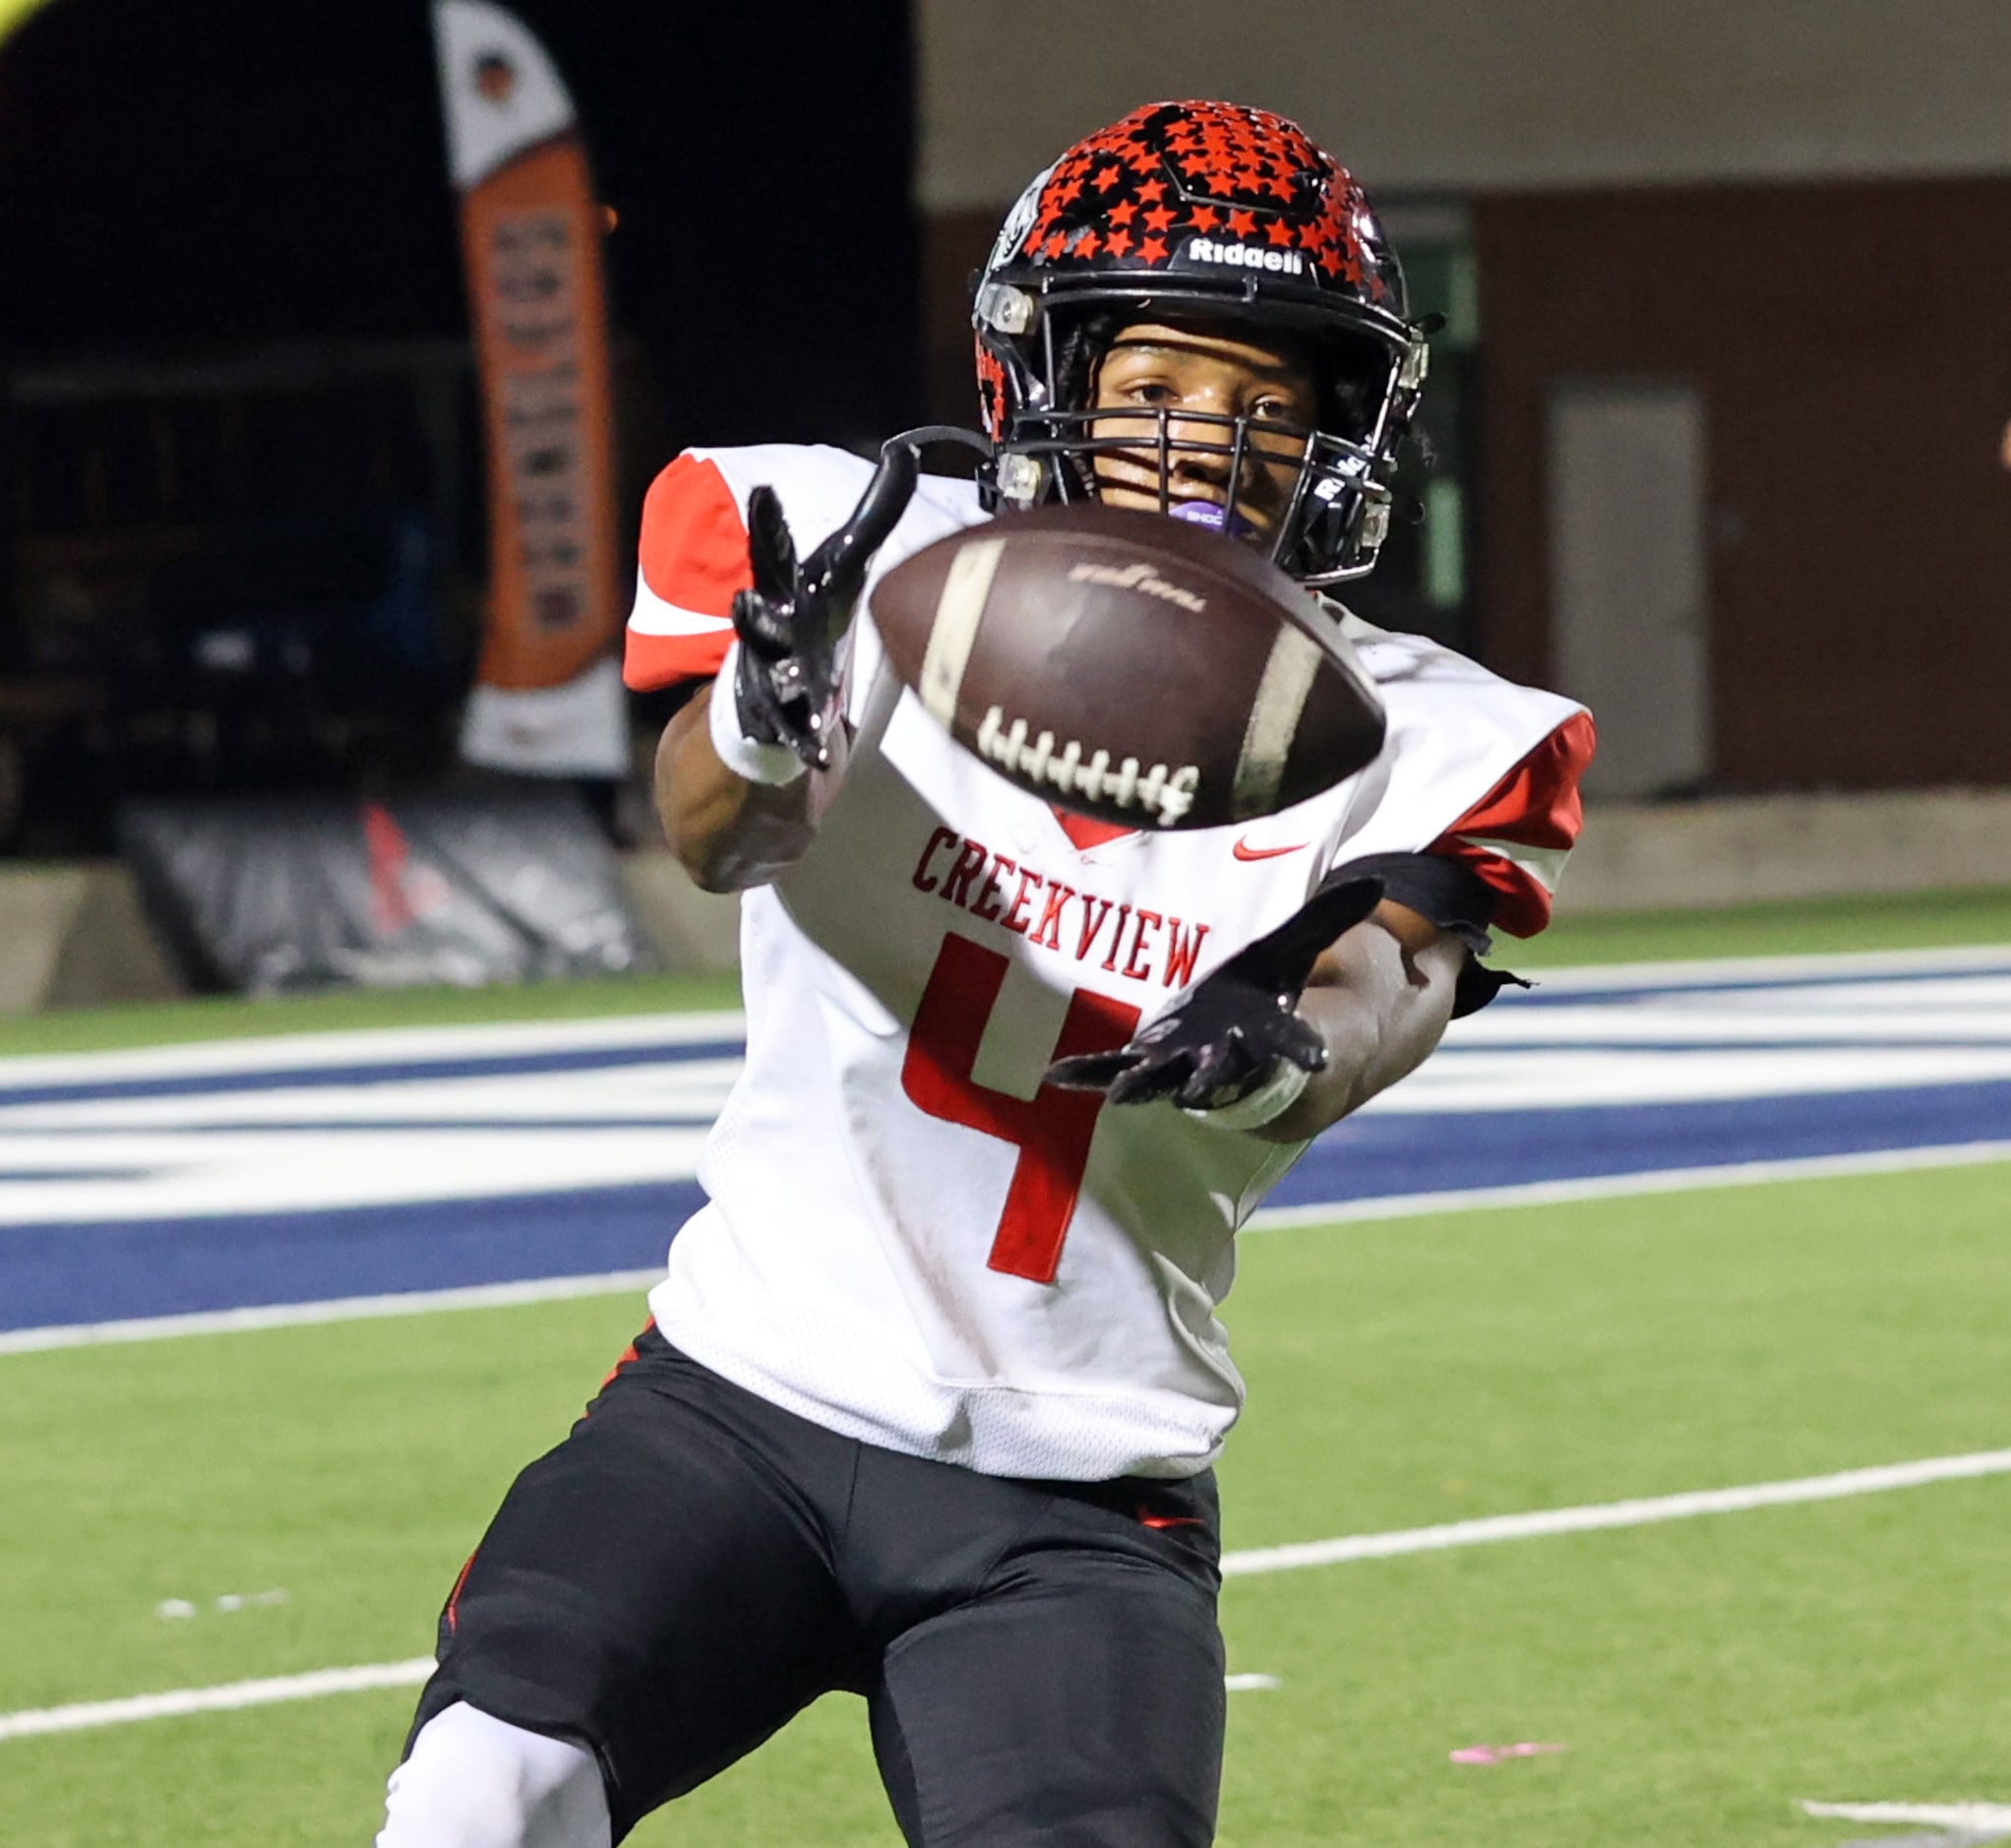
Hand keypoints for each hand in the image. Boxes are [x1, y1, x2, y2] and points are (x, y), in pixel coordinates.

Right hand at [732, 442, 917, 769]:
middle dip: (750, 608)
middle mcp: (769, 629)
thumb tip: (907, 450)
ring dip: (778, 676)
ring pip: (770, 676)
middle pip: (753, 615)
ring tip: (789, 677)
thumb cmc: (811, 614)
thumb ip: (873, 511)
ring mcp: (770, 677)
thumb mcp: (842, 564)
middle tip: (744, 600)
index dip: (766, 524)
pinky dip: (807, 744)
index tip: (762, 494)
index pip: (773, 551)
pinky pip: (794, 735)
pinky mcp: (783, 721)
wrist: (767, 694)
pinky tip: (821, 756)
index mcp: (784, 589)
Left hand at [1045, 875, 1384, 1111]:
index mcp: (1267, 1035)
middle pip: (1221, 1074)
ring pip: (1162, 1080)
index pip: (1291, 1043)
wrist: (1237, 1042)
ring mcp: (1181, 1065)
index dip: (1305, 1049)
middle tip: (1200, 1091)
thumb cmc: (1267, 993)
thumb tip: (1380, 881)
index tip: (1316, 1057)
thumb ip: (1330, 918)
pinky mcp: (1146, 1060)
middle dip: (1211, 1080)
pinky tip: (1058, 1073)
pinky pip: (1114, 1068)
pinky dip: (1088, 1072)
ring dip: (1141, 1084)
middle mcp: (1224, 1059)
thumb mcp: (1294, 949)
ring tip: (1119, 1094)